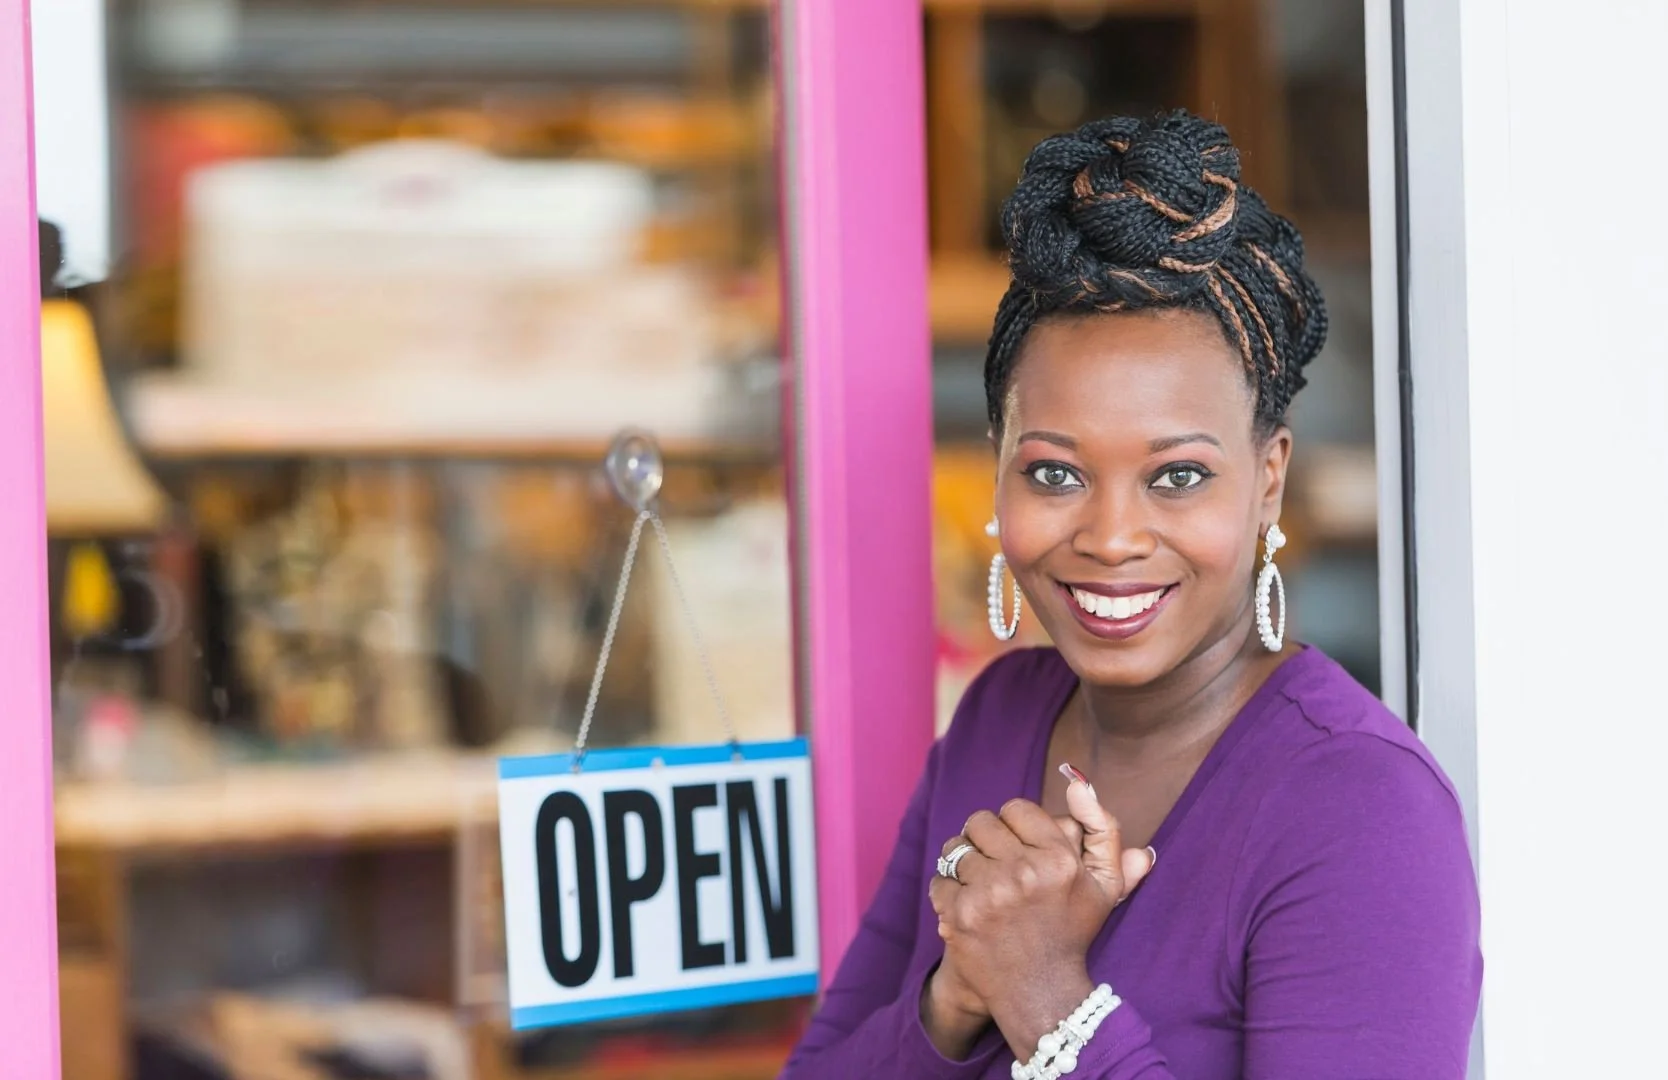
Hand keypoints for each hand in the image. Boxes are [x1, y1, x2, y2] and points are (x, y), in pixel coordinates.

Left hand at [927, 776, 1153, 1055]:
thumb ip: (1102, 829)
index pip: (1016, 808)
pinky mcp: (960, 916)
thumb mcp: (1104, 885)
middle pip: (981, 822)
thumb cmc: (1071, 932)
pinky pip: (940, 880)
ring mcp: (989, 895)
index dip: (1015, 826)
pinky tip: (968, 908)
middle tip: (997, 866)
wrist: (1042, 994)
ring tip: (980, 885)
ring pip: (955, 848)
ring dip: (963, 864)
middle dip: (986, 840)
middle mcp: (1024, 873)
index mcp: (1060, 859)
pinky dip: (949, 893)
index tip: (1020, 849)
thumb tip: (1079, 783)